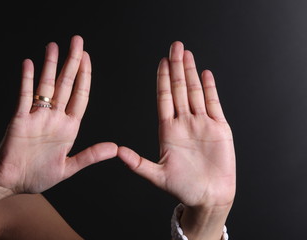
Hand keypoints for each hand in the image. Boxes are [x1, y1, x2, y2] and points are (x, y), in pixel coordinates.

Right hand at [0, 35, 116, 193]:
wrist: (11, 182)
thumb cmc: (38, 176)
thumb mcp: (69, 167)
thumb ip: (90, 156)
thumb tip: (115, 148)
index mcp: (69, 127)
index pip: (80, 96)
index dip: (85, 76)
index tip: (87, 58)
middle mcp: (54, 117)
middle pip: (65, 84)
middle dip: (72, 62)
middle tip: (77, 41)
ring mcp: (37, 117)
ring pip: (46, 86)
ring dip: (50, 66)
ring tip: (54, 46)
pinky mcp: (19, 121)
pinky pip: (24, 97)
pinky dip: (27, 81)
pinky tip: (30, 65)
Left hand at [118, 41, 234, 209]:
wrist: (209, 197)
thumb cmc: (182, 189)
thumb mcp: (157, 176)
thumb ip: (138, 163)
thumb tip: (117, 152)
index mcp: (168, 130)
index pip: (164, 98)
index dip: (162, 79)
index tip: (162, 62)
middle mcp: (184, 123)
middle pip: (179, 89)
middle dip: (177, 67)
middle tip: (175, 47)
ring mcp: (202, 123)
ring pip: (195, 92)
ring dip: (191, 73)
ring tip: (188, 54)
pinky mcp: (219, 128)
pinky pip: (214, 103)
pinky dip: (210, 88)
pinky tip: (206, 74)